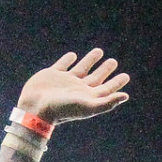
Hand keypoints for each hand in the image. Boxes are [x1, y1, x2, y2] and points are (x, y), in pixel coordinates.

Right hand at [16, 49, 131, 125]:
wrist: (36, 109)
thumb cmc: (62, 110)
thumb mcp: (87, 106)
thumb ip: (107, 102)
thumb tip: (126, 96)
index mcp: (88, 97)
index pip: (106, 88)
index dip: (116, 82)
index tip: (126, 76)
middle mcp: (78, 89)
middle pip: (96, 78)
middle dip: (105, 70)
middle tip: (113, 61)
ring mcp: (65, 81)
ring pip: (81, 68)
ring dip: (90, 60)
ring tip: (99, 51)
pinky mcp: (52, 75)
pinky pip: (62, 65)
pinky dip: (68, 59)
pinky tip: (73, 56)